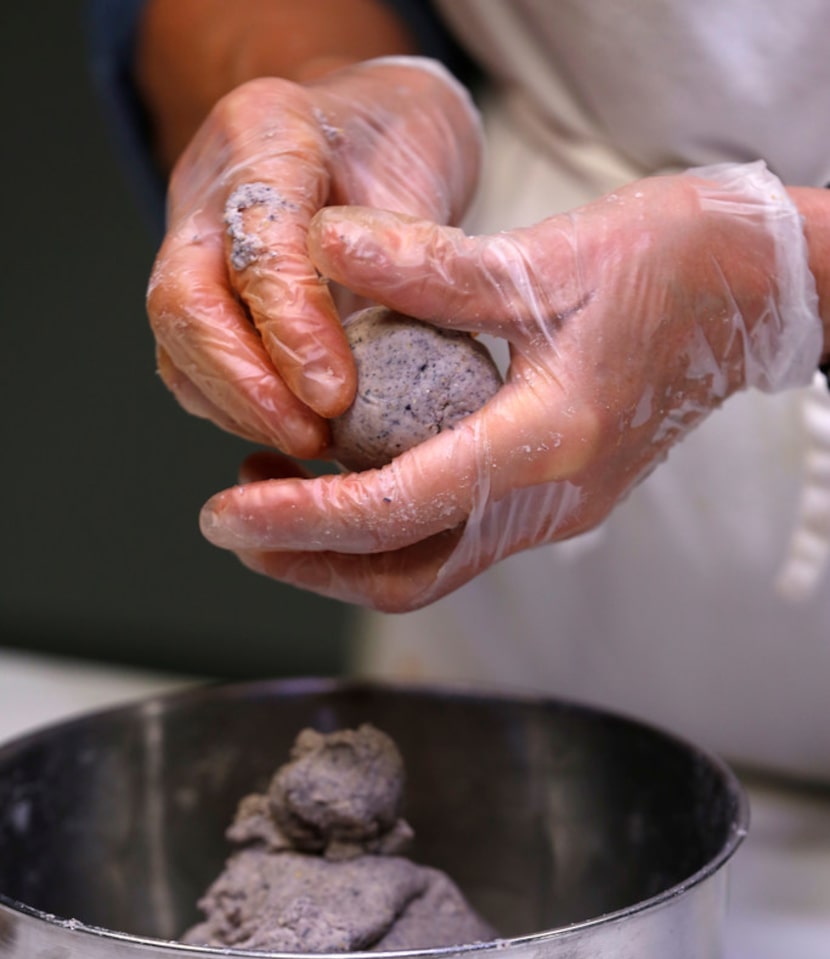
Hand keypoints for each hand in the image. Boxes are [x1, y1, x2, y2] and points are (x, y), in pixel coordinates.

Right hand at [146, 57, 480, 456]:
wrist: (366, 127)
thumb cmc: (399, 147)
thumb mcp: (425, 177)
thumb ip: (403, 258)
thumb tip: (393, 362)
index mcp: (269, 134)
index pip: (256, 242)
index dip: (289, 326)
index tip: (333, 394)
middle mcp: (209, 188)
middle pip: (184, 302)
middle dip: (246, 387)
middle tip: (310, 436)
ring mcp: (189, 240)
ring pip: (178, 342)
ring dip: (239, 408)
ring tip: (307, 443)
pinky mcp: (195, 292)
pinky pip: (192, 364)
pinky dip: (238, 409)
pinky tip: (289, 431)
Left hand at [199, 162, 821, 609]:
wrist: (756, 293)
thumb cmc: (669, 264)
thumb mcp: (543, 257)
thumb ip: (430, 266)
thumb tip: (322, 250)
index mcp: (546, 444)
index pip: (398, 511)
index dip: (301, 521)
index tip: (224, 514)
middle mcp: (552, 500)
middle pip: (408, 575)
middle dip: (310, 562)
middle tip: (233, 523)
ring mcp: (558, 508)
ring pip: (433, 567)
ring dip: (346, 552)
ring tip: (273, 497)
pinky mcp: (559, 496)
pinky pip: (460, 536)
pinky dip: (392, 525)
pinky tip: (350, 474)